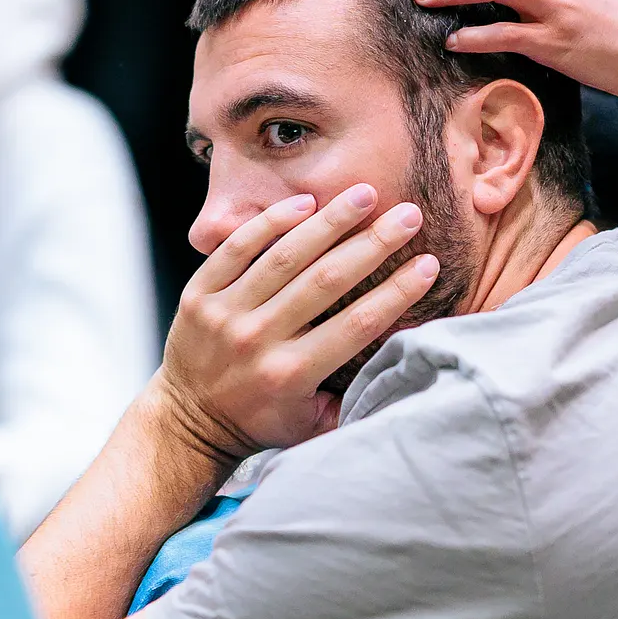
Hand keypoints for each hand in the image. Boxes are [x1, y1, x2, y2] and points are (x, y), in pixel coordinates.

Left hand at [153, 184, 438, 462]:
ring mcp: (224, 315)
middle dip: (374, 243)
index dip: (397, 292)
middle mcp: (257, 340)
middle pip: (326, 280)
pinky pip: (236, 249)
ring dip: (329, 221)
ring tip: (365, 195)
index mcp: (291, 374)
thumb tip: (407, 356)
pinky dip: (270, 224)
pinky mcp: (198, 296)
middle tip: (409, 214)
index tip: (429, 263)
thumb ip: (356, 396)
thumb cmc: (261, 421)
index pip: (358, 324)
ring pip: (283, 256)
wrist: (188, 420)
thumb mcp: (312, 424)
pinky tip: (304, 203)